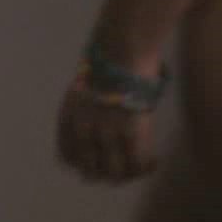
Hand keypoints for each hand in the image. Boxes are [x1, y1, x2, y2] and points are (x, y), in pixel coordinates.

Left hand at [55, 58, 160, 185]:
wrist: (123, 48)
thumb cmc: (110, 57)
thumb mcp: (88, 85)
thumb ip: (90, 105)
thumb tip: (106, 112)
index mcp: (68, 119)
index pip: (68, 157)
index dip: (85, 165)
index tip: (100, 163)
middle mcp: (82, 132)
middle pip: (91, 170)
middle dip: (108, 174)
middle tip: (125, 169)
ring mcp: (104, 134)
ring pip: (114, 173)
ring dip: (129, 174)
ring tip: (143, 166)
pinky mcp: (129, 132)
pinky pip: (137, 163)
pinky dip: (145, 167)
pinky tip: (154, 161)